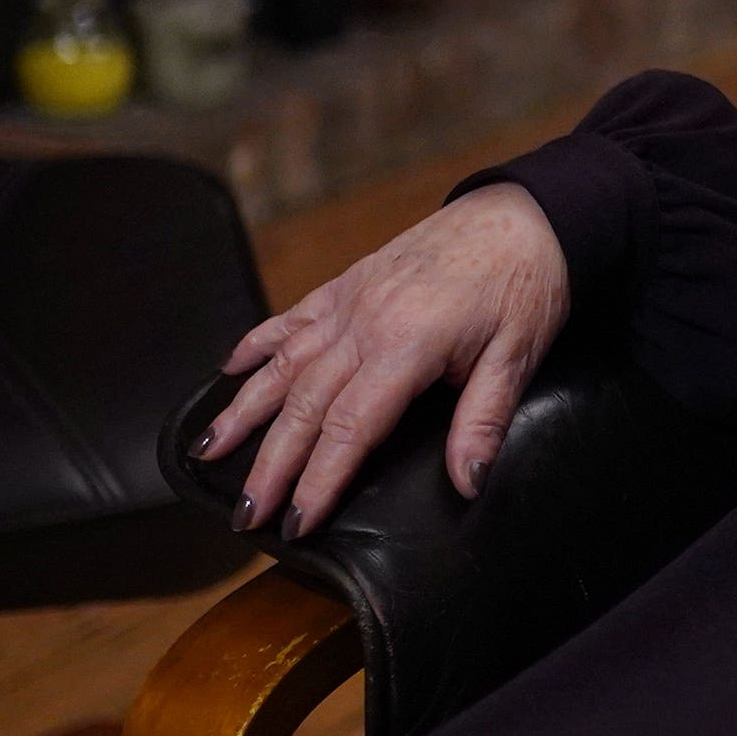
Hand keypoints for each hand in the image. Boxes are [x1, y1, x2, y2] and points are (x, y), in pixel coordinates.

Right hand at [193, 184, 570, 538]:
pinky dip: (258, 343)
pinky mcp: (351, 280)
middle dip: (270, 464)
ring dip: (244, 409)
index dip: (319, 481)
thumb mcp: (519, 355)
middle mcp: (365, 322)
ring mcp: (352, 298)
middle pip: (303, 405)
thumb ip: (484, 420)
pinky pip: (293, 316)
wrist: (526, 212)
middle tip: (245, 513)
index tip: (296, 524)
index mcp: (406, 345)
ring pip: (284, 362)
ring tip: (208, 450)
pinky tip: (228, 368)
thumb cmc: (528, 281)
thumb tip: (467, 482)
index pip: (349, 430)